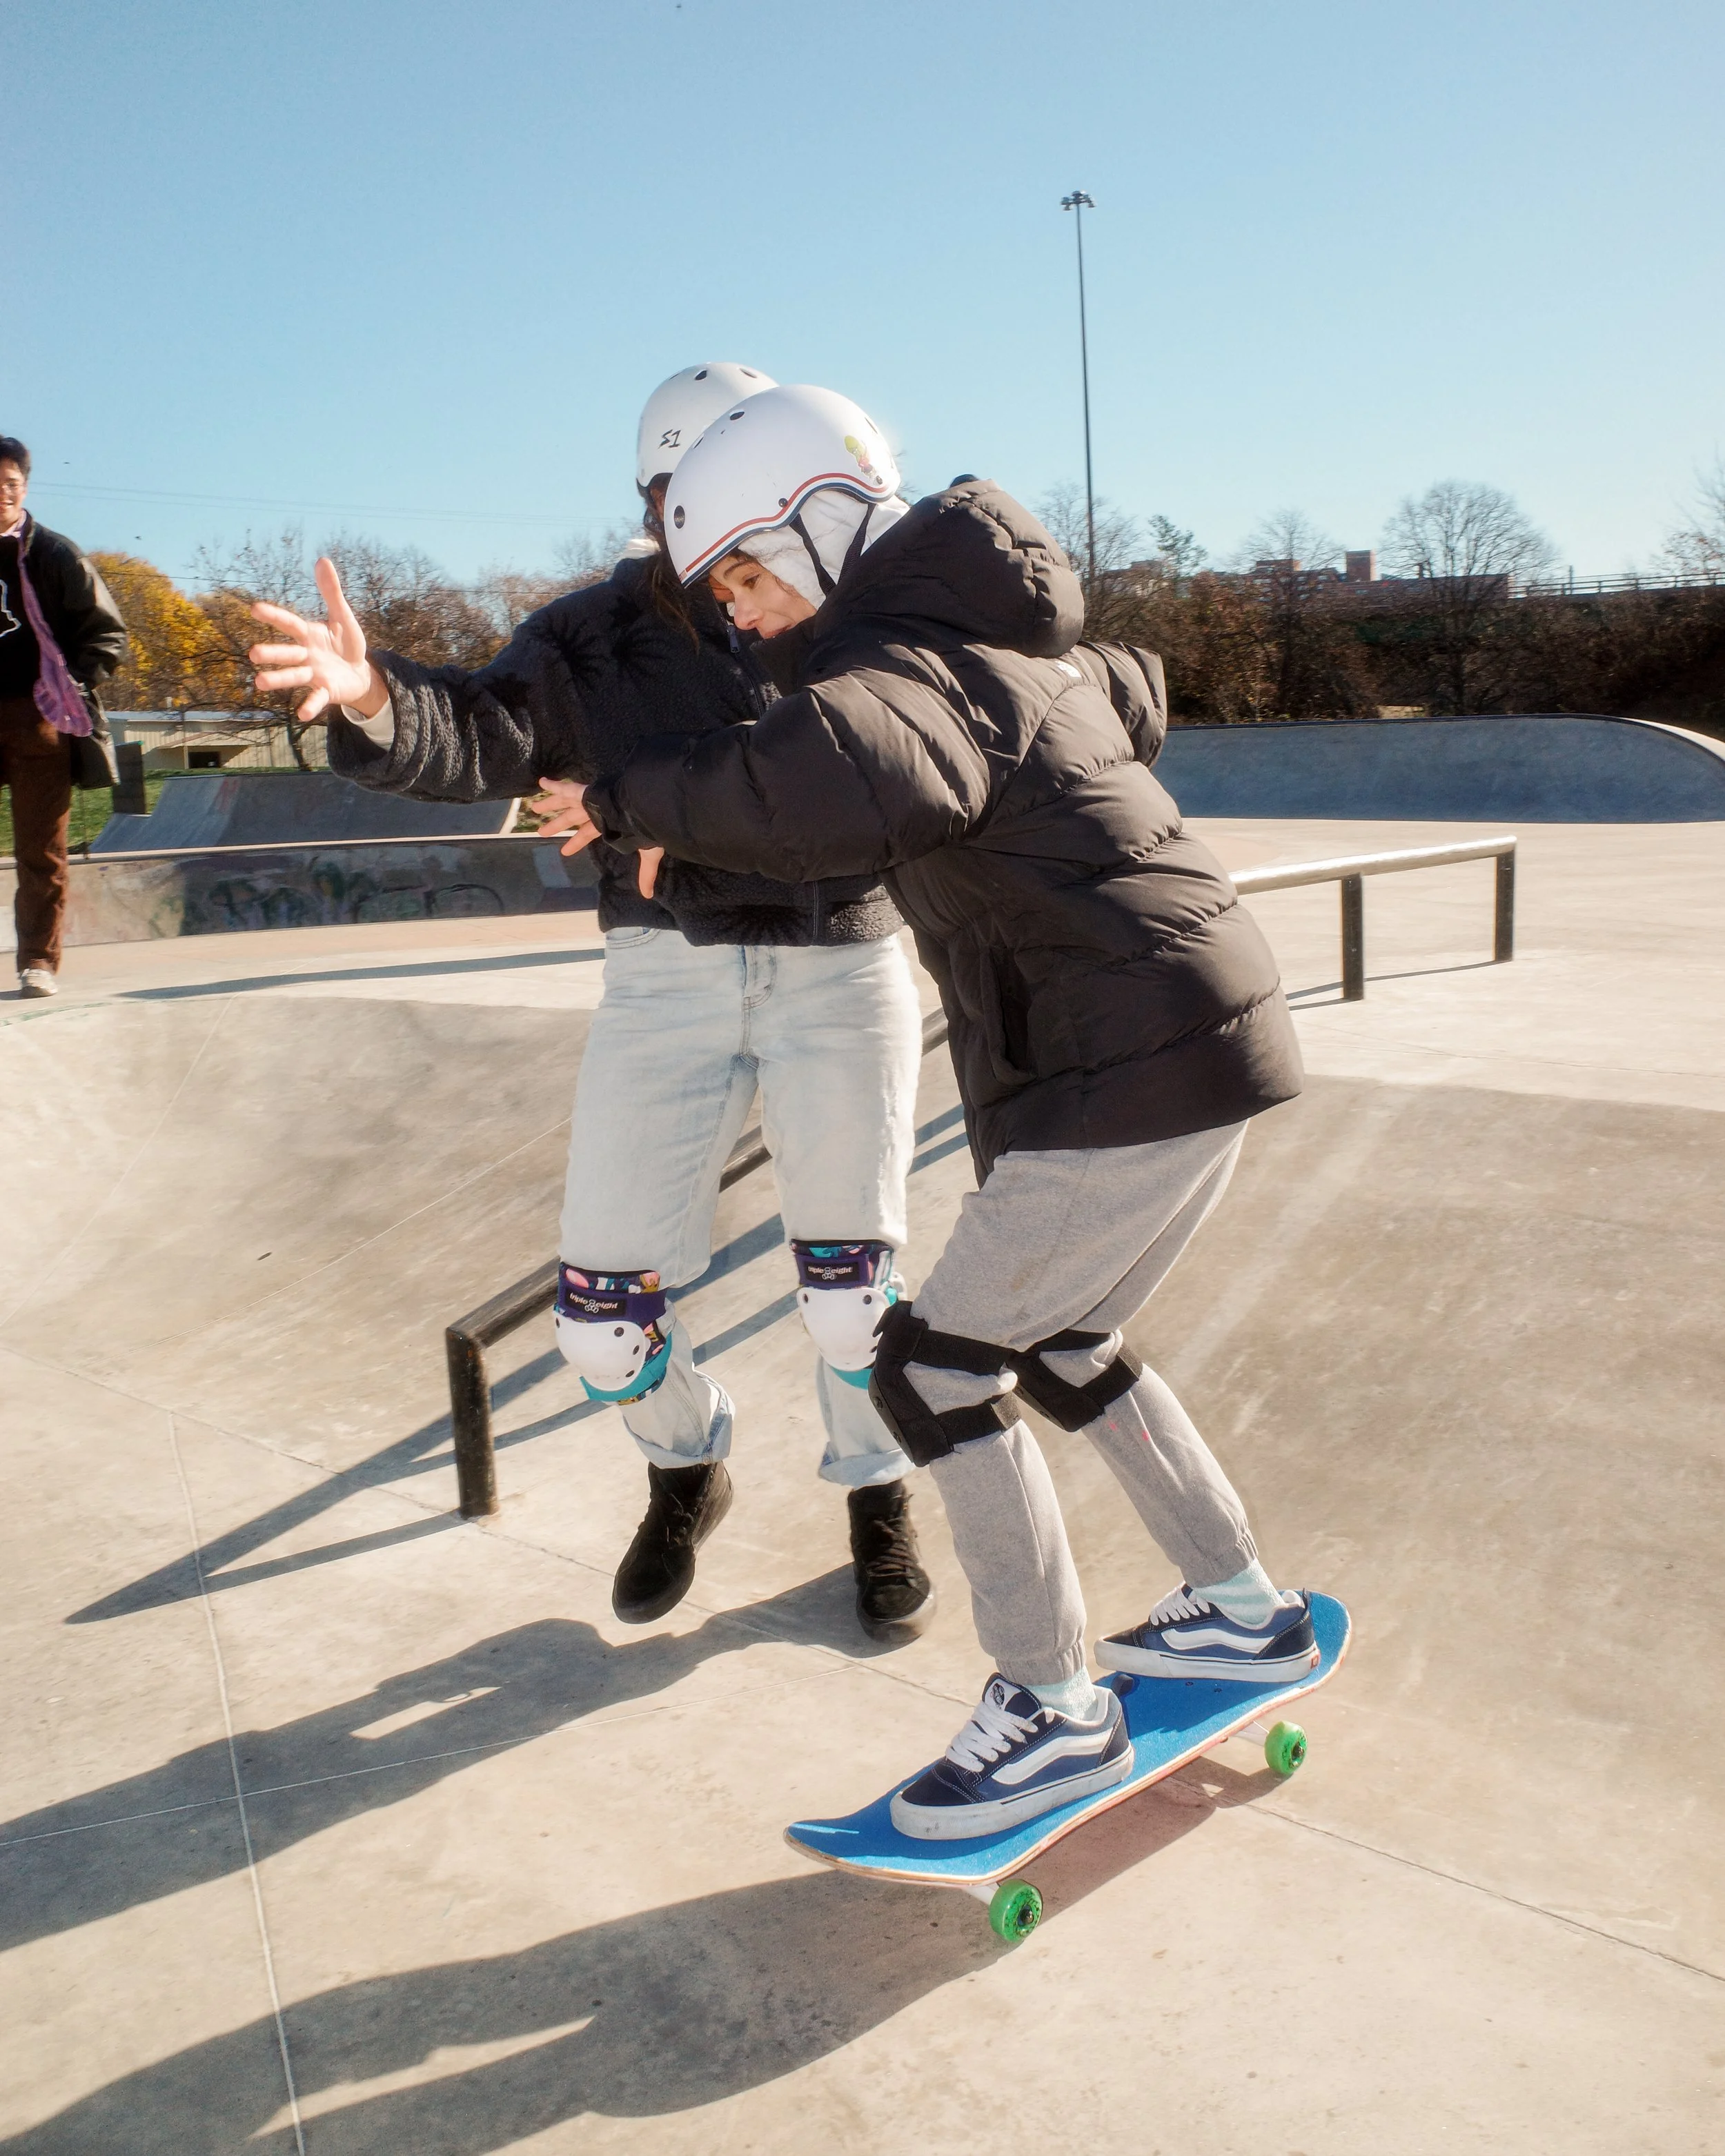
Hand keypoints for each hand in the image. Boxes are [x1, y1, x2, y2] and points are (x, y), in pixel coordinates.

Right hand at [249, 557, 381, 721]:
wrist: (361, 674)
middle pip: (288, 653)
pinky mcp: (326, 691)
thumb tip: (322, 560)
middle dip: (272, 654)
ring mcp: (314, 674)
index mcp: (310, 635)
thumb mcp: (343, 617)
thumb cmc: (348, 644)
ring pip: (294, 676)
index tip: (255, 608)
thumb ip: (332, 592)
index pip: (290, 624)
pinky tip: (302, 715)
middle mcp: (307, 655)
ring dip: (279, 680)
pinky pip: (317, 699)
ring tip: (259, 682)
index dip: (275, 616)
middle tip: (253, 654)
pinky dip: (310, 706)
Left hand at [527, 779, 663, 898]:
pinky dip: (553, 785)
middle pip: (571, 819)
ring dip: (550, 806)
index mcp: (608, 824)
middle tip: (541, 832)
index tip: (564, 852)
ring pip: (564, 803)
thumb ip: (645, 873)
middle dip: (558, 825)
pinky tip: (541, 782)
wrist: (642, 810)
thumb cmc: (643, 830)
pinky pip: (565, 788)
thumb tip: (649, 895)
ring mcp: (588, 801)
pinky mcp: (584, 793)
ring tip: (534, 809)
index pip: (587, 834)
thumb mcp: (647, 854)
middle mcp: (596, 811)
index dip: (576, 843)